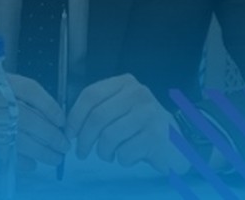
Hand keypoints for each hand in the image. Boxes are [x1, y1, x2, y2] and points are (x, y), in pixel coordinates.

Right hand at [7, 74, 69, 170]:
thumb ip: (21, 99)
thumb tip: (56, 121)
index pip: (29, 90)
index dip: (50, 106)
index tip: (62, 121)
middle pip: (29, 118)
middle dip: (51, 135)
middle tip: (64, 145)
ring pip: (22, 141)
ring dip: (44, 152)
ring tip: (55, 158)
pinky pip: (9, 156)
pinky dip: (26, 162)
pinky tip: (32, 163)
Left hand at [65, 74, 188, 173]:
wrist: (176, 144)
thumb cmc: (140, 127)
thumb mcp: (120, 109)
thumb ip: (98, 109)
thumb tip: (68, 125)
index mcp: (124, 83)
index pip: (90, 95)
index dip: (75, 116)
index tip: (69, 133)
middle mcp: (138, 93)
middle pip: (97, 117)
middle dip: (84, 139)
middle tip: (81, 152)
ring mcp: (150, 113)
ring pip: (109, 136)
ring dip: (103, 152)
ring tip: (108, 155)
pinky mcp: (156, 135)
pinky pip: (125, 152)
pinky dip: (122, 160)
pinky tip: (130, 156)